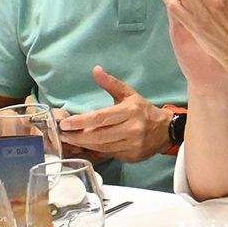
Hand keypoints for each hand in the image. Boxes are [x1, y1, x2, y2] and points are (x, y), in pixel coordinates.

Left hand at [55, 68, 172, 161]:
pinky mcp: (132, 156)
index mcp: (130, 111)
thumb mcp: (129, 95)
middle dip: (77, 136)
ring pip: (101, 146)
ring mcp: (132, 144)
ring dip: (83, 144)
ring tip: (70, 139)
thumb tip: (96, 70)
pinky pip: (109, 154)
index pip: (101, 117)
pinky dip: (96, 150)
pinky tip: (87, 146)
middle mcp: (132, 128)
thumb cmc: (143, 110)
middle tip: (62, 134)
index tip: (65, 123)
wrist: (165, 130)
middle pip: (98, 135)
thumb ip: (111, 84)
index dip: (81, 121)